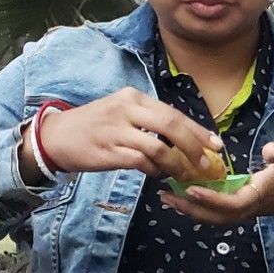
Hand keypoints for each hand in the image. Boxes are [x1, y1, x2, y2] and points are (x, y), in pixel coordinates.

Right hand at [33, 87, 222, 181]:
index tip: (216, 146)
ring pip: (158, 148)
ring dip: (176, 164)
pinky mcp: (108, 151)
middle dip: (194, 147)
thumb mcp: (123, 113)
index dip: (198, 131)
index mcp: (134, 98)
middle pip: (171, 126)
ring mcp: (116, 130)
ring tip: (183, 174)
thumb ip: (151, 122)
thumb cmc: (95, 126)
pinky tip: (156, 174)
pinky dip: (153, 170)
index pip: (174, 113)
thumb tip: (186, 138)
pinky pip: (141, 162)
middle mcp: (126, 109)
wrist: (56, 136)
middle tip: (206, 165)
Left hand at [160, 143, 273, 224]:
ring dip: (191, 210)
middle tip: (165, 195)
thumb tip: (268, 150)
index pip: (232, 203)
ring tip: (167, 197)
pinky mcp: (247, 206)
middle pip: (218, 216)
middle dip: (191, 208)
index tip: (190, 187)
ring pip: (217, 217)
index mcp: (262, 194)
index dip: (211, 198)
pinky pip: (220, 212)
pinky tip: (185, 197)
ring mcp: (249, 208)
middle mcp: (253, 206)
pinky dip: (200, 208)